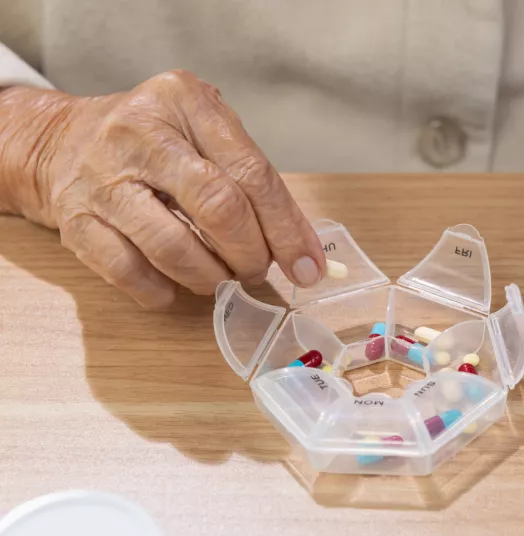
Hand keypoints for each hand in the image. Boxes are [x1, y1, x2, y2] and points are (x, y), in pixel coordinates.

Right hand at [0, 70, 324, 308]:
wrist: (62, 141)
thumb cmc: (158, 141)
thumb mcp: (207, 132)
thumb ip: (254, 180)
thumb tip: (303, 252)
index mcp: (185, 102)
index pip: (252, 173)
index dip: (286, 228)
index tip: (307, 267)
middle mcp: (140, 134)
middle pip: (217, 206)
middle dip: (250, 253)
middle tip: (256, 270)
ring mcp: (102, 178)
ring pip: (172, 247)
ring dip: (210, 277)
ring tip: (220, 278)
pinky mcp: (75, 221)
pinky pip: (128, 271)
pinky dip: (161, 291)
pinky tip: (175, 287)